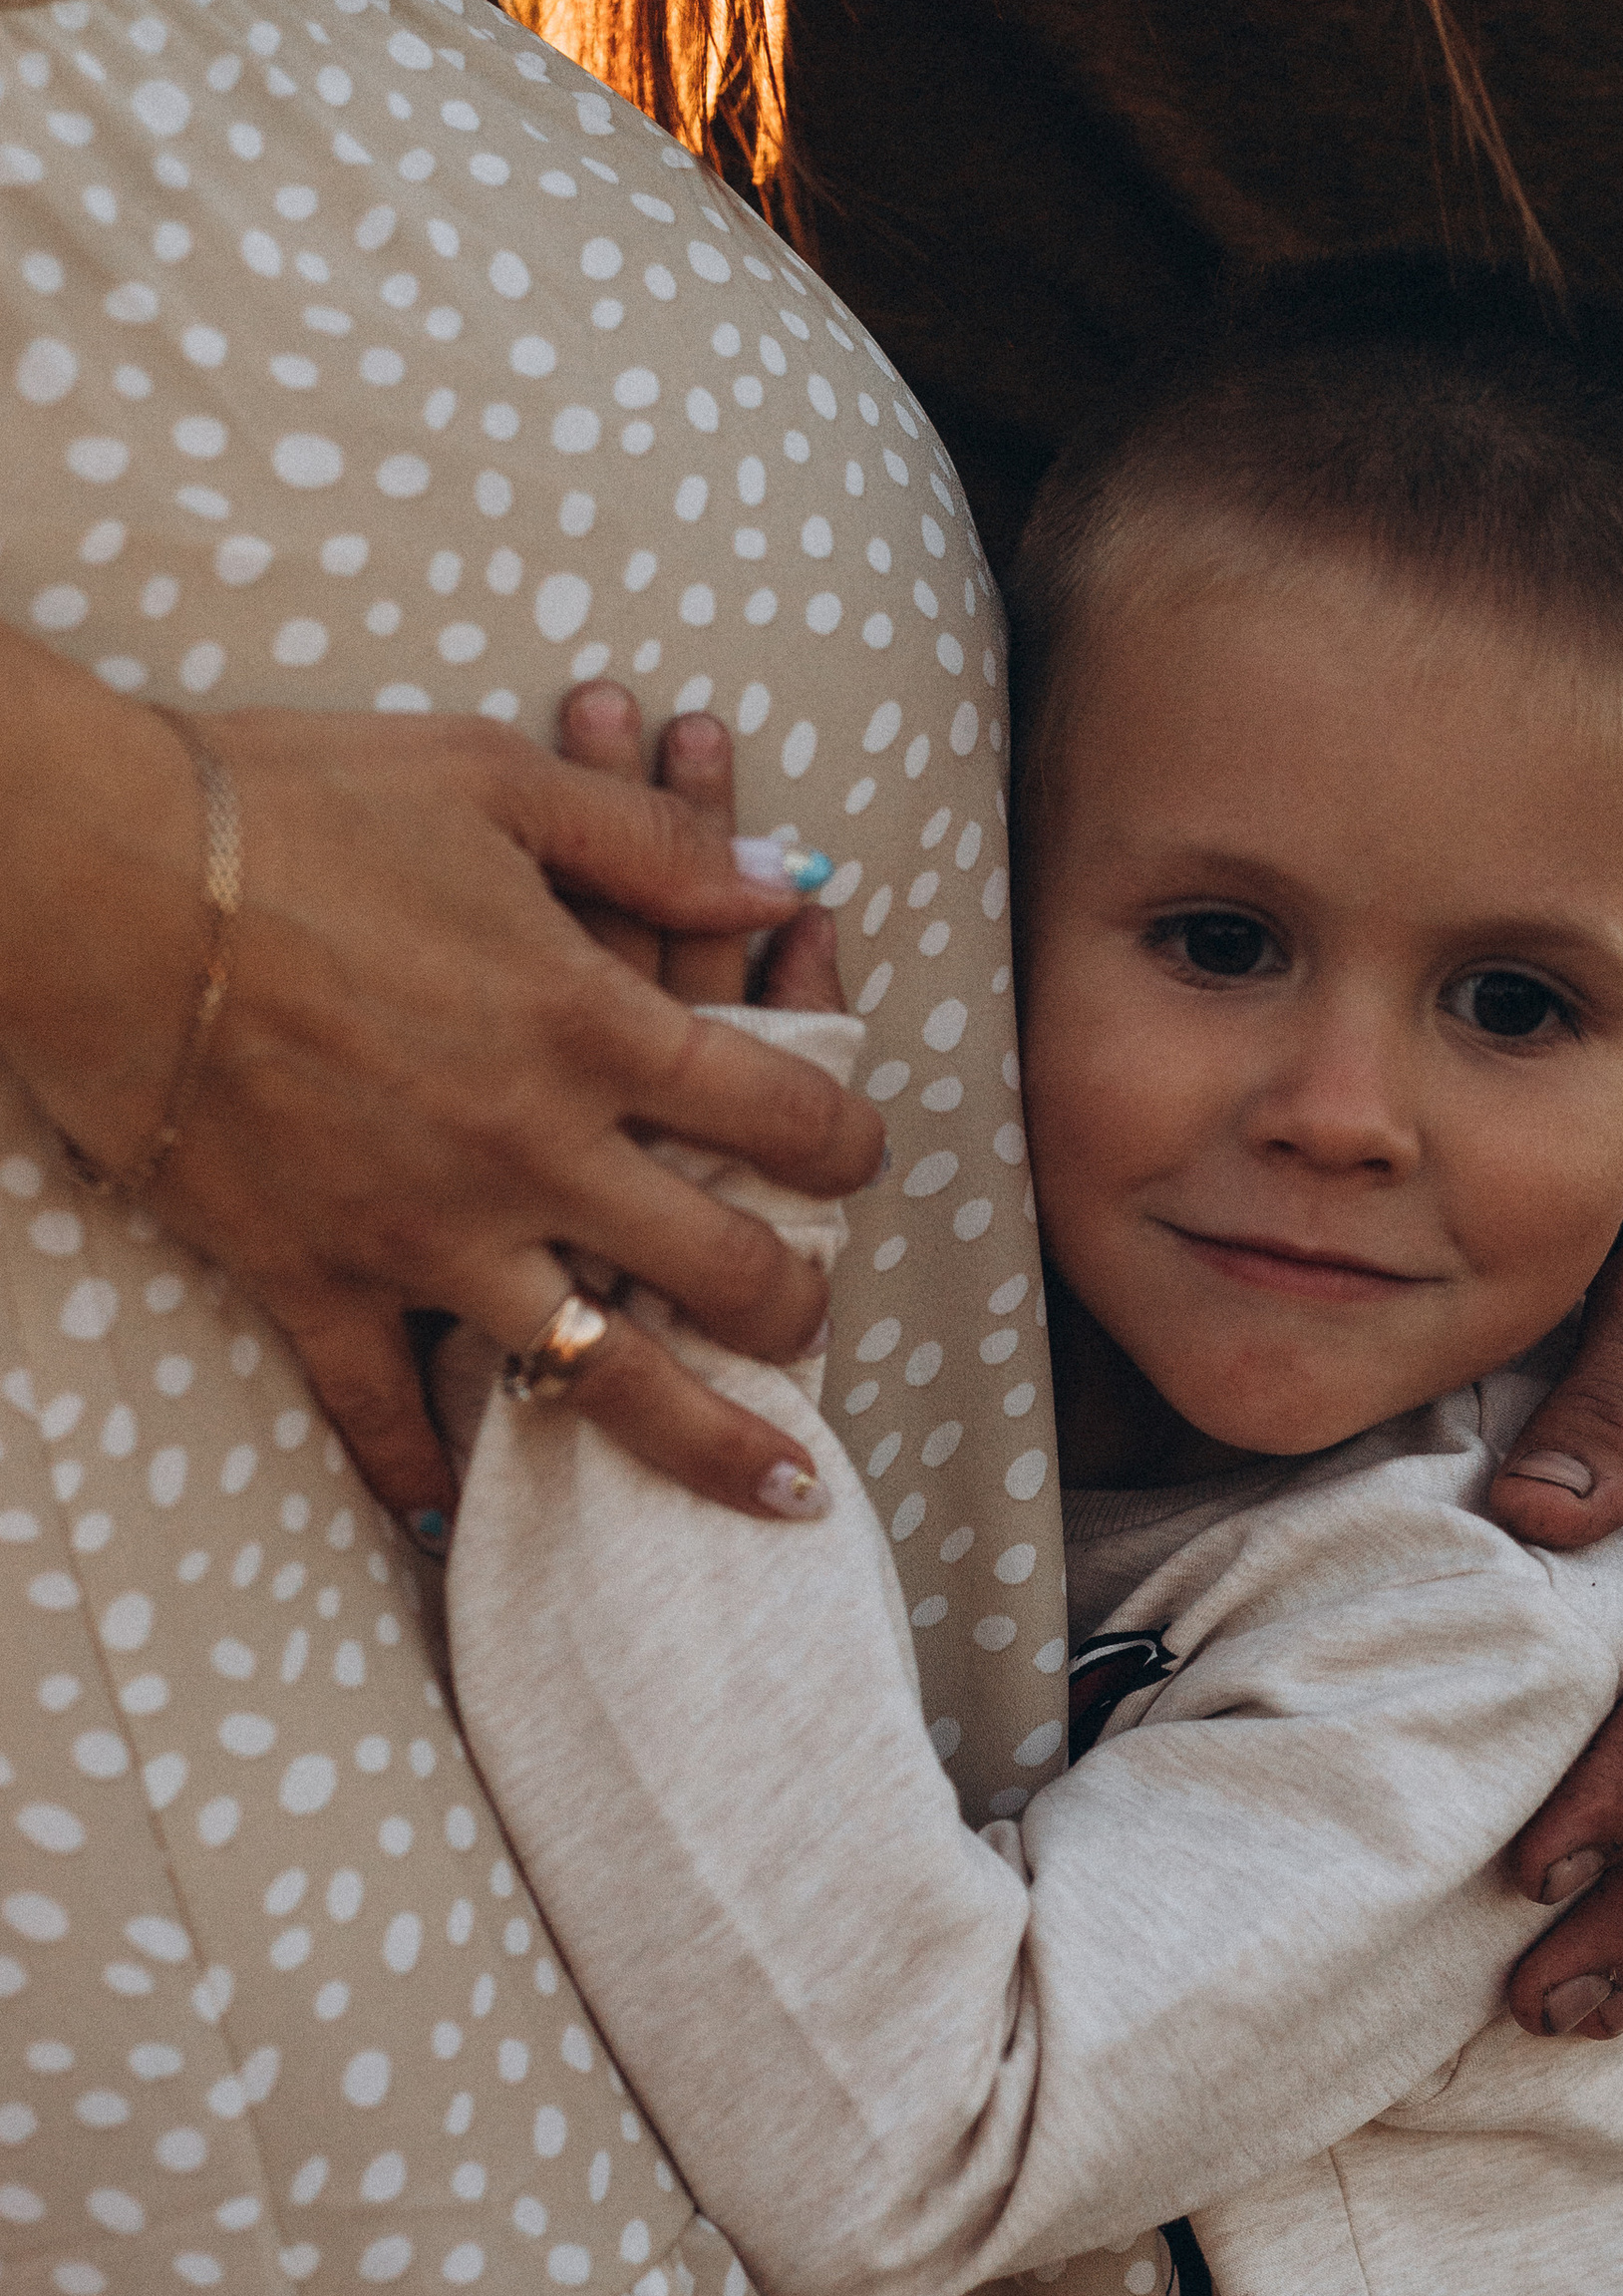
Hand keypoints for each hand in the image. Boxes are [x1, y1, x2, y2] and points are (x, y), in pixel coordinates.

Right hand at [11, 679, 880, 1527]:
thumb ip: (652, 842)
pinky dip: (416, 1468)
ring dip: (701, 1439)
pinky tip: (451, 1516)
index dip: (847, 1145)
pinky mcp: (312, 1276)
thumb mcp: (493, 779)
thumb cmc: (288, 802)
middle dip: (798, 1311)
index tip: (857, 1159)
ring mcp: (426, 1233)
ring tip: (772, 1488)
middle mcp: (535, 1152)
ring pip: (600, 1376)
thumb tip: (787, 879)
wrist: (91, 874)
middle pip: (724, 1271)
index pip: (782, 1113)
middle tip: (814, 1329)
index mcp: (593, 1026)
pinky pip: (379, 1407)